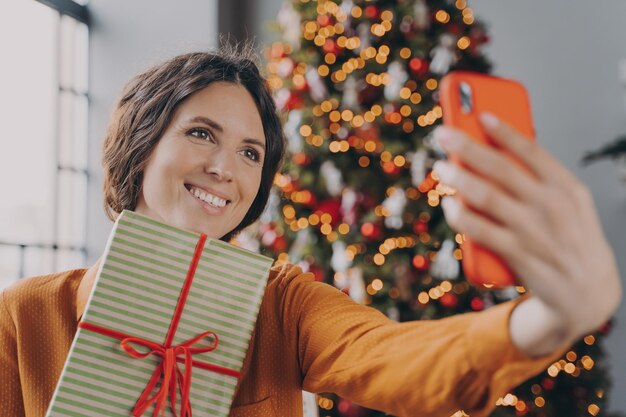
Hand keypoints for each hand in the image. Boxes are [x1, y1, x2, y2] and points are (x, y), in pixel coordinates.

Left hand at [432, 113, 621, 352]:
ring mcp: (535, 231)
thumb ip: (539, 180)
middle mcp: (552, 206)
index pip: (533, 151)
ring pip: (486, 197)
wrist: (586, 293)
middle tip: (442, 134)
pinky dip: (460, 215)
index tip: (480, 115)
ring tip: (440, 168)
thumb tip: (492, 154)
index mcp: (567, 188)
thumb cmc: (568, 237)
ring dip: (457, 178)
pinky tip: (448, 204)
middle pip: (501, 168)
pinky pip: (480, 231)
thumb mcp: (569, 204)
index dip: (504, 131)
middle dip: (467, 147)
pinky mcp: (518, 255)